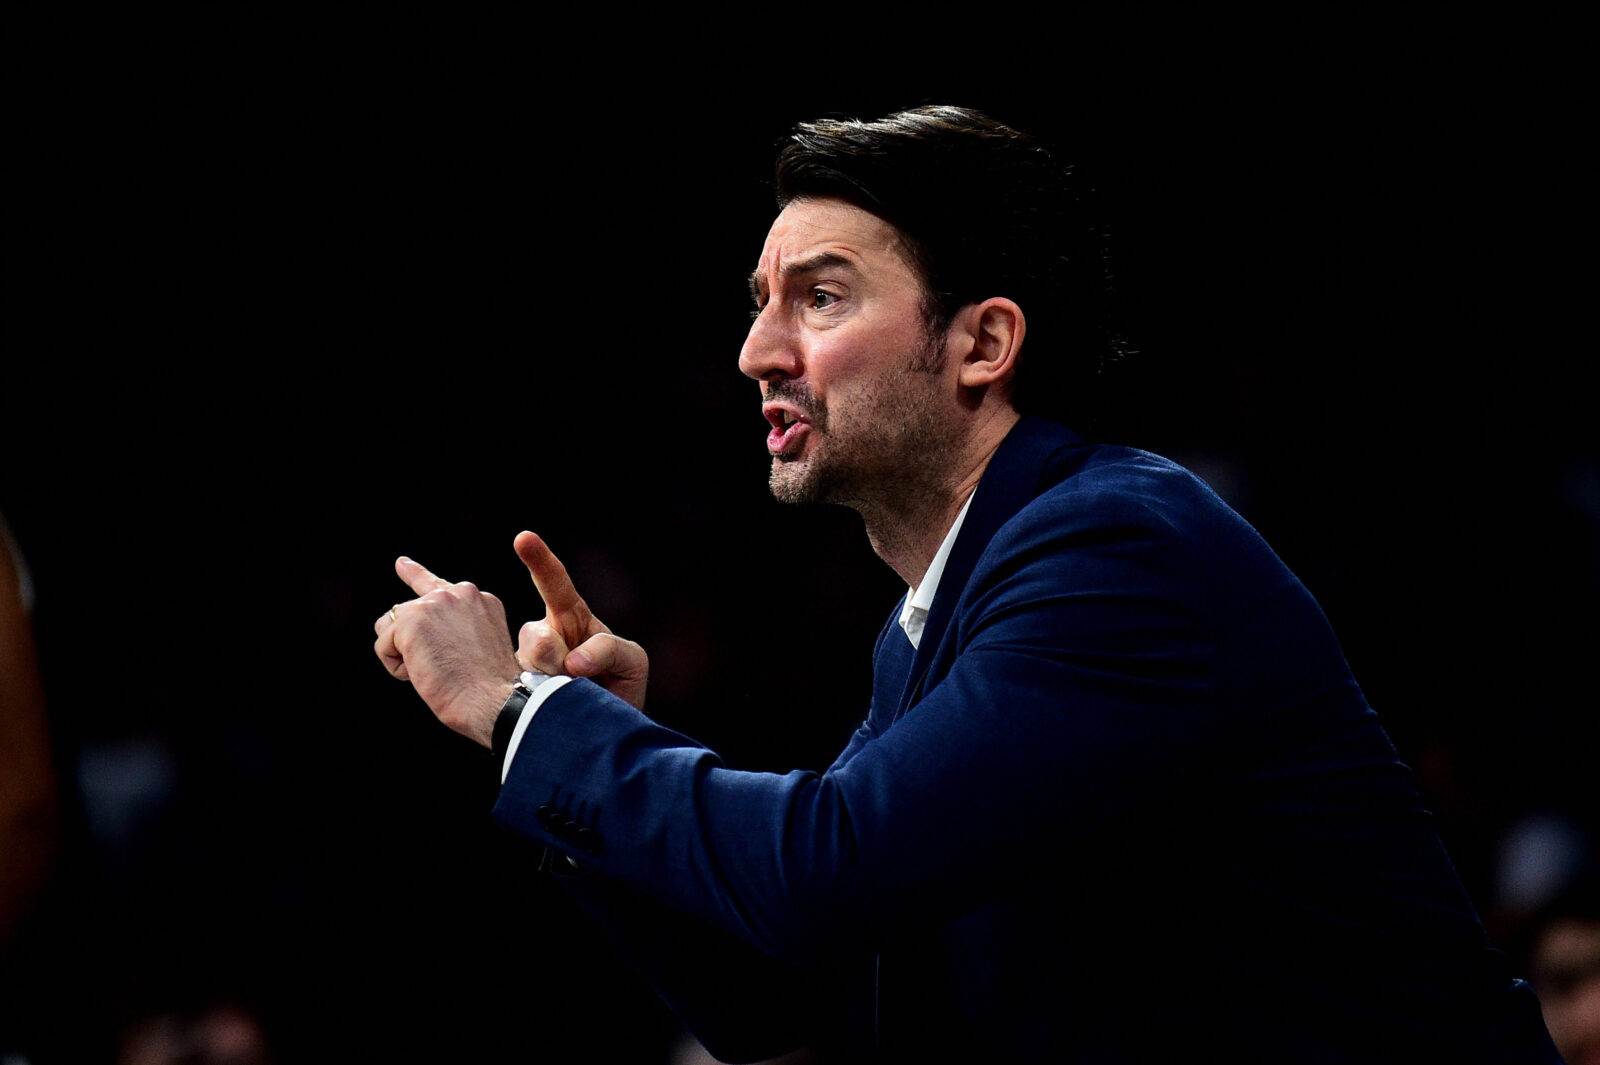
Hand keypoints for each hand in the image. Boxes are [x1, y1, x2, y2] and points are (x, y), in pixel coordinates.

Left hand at [374, 556, 519, 747]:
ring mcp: (434, 602)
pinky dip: (396, 667)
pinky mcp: (411, 619)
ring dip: (403, 654)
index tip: (400, 564)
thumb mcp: (480, 645)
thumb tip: (417, 632)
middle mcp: (459, 593)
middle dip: (412, 641)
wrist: (494, 699)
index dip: (416, 575)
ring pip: (391, 628)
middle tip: (439, 665)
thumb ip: (457, 626)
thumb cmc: (489, 687)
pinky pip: (383, 645)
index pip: (439, 587)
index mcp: (480, 600)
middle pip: (409, 611)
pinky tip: (423, 673)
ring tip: (434, 670)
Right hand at [513, 531, 648, 709]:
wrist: (605, 730)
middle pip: (536, 636)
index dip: (540, 560)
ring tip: (571, 694)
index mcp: (571, 618)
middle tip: (575, 674)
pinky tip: (549, 706)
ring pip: (530, 666)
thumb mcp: (630, 662)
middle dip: (552, 655)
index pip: (555, 583)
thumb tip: (572, 661)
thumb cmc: (620, 686)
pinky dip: (539, 700)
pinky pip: (520, 692)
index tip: (524, 538)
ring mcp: (525, 665)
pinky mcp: (515, 693)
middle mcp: (543, 637)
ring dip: (553, 681)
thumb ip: (609, 650)